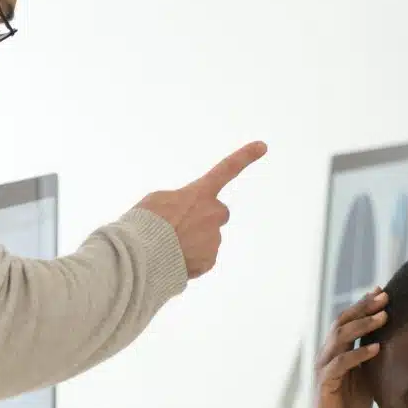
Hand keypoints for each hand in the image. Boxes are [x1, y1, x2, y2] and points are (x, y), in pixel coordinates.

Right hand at [135, 141, 267, 277]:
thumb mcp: (157, 199)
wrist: (144, 257)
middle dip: (204, 218)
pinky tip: (173, 258)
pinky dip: (191, 259)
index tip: (262, 146)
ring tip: (169, 245)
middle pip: (217, 213)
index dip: (245, 157)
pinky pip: (202, 258)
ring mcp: (214, 238)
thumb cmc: (146, 223)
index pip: (226, 170)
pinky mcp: (210, 260)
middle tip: (181, 227)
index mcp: (200, 193)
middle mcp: (213, 213)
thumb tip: (186, 215)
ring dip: (192, 240)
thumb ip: (179, 200)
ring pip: (206, 238)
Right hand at [308, 290, 388, 407]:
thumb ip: (373, 360)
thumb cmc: (351, 407)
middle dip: (364, 308)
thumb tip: (398, 344)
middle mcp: (328, 354)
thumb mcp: (367, 378)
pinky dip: (358, 354)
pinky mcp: (325, 384)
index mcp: (338, 351)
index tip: (382, 290)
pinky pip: (340, 364)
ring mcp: (324, 368)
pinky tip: (375, 348)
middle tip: (384, 296)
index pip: (349, 320)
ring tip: (383, 316)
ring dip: (362, 325)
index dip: (364, 305)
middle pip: (343, 322)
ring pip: (340, 338)